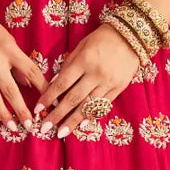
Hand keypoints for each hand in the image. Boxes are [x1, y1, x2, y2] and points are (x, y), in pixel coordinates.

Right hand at [0, 0, 49, 129]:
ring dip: (5, 115)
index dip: (42, 88)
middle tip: (31, 125)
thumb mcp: (7, 39)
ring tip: (13, 126)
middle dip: (22, 110)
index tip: (51, 101)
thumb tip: (29, 83)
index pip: (30, 71)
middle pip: (12, 91)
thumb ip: (18, 61)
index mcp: (9, 49)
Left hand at [32, 22, 142, 137]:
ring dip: (72, 121)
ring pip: (87, 106)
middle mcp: (95, 74)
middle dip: (57, 115)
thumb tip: (54, 84)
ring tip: (61, 133)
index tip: (38, 109)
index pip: (62, 84)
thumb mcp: (81, 46)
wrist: (131, 36)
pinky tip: (81, 125)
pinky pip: (102, 105)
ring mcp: (108, 83)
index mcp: (84, 61)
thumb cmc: (101, 39)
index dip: (48, 98)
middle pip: (73, 99)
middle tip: (44, 128)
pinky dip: (91, 116)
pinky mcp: (119, 88)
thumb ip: (68, 65)